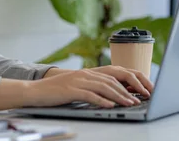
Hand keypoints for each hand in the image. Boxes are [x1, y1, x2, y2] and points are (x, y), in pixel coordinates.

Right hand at [26, 66, 152, 108]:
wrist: (35, 91)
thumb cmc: (56, 91)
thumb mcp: (77, 86)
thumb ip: (93, 87)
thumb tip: (112, 95)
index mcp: (88, 72)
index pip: (115, 74)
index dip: (130, 80)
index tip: (142, 89)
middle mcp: (85, 74)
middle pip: (113, 80)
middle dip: (129, 89)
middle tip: (142, 98)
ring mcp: (78, 81)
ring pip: (104, 87)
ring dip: (119, 96)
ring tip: (130, 103)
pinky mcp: (71, 90)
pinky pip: (90, 95)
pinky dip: (102, 101)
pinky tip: (110, 106)